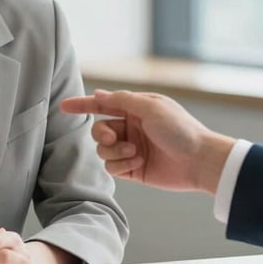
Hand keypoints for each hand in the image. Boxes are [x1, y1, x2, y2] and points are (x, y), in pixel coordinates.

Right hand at [60, 89, 234, 193]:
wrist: (198, 161)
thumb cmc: (179, 129)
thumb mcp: (150, 107)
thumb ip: (122, 100)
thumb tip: (99, 94)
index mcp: (136, 109)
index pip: (103, 104)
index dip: (82, 104)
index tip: (64, 106)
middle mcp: (131, 128)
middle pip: (98, 130)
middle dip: (101, 134)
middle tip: (113, 137)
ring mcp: (131, 149)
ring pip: (103, 151)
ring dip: (114, 151)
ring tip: (135, 152)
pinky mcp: (133, 169)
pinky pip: (112, 167)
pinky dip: (120, 164)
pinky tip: (138, 162)